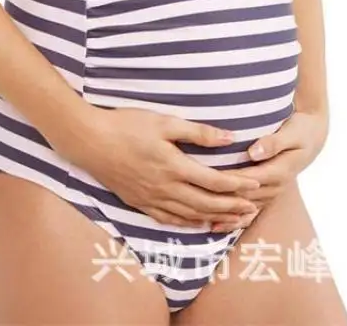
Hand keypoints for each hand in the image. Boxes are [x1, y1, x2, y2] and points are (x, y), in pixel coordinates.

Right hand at [59, 106, 262, 227]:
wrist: (90, 141)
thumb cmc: (126, 125)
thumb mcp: (164, 121)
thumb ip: (198, 132)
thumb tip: (229, 137)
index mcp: (174, 166)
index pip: (215, 181)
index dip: (238, 185)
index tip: (255, 184)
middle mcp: (165, 188)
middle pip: (207, 204)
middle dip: (233, 207)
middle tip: (253, 209)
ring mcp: (152, 198)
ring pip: (191, 215)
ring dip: (215, 219)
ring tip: (234, 220)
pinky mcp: (140, 203)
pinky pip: (169, 220)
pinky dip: (189, 224)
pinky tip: (199, 223)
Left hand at [208, 108, 329, 230]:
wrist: (312, 138)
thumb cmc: (300, 131)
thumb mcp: (291, 133)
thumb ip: (272, 143)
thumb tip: (253, 152)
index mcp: (279, 172)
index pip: (247, 179)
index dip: (225, 180)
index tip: (203, 177)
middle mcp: (275, 187)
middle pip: (242, 196)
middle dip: (218, 198)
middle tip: (192, 197)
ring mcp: (271, 193)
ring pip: (244, 208)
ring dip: (223, 212)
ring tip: (198, 217)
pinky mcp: (267, 194)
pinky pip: (249, 212)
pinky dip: (233, 220)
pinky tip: (215, 227)